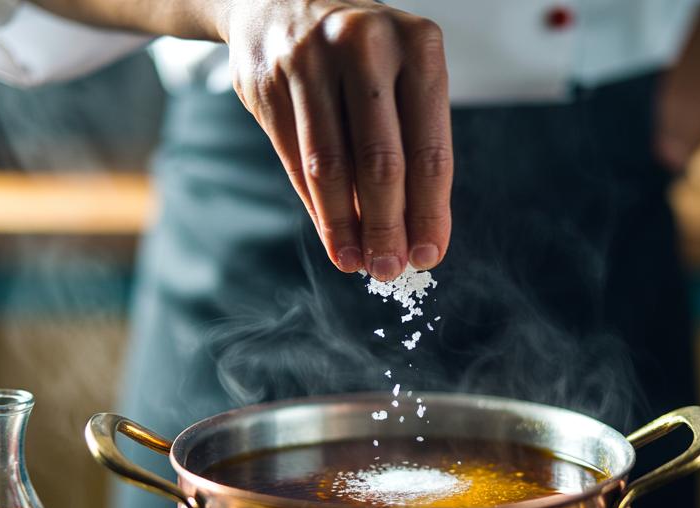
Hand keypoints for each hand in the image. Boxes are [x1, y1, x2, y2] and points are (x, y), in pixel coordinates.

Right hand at [221, 0, 451, 279]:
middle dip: (387, 226)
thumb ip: (410, 145)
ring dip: (346, 225)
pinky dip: (316, 206)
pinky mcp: (268, 80)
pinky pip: (296, 159)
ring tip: (357, 262)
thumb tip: (413, 236)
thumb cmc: (362, 55)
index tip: (428, 255)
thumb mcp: (400, 77)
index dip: (429, 210)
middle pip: (381, 161)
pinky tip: (331, 235)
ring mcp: (311, 59)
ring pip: (331, 165)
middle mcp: (366, 44)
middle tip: (390, 269)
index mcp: (419, 45)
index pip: (430, 148)